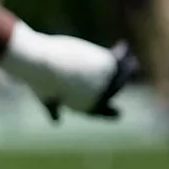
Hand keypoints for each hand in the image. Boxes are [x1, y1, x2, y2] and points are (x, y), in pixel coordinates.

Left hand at [0, 26, 139, 120]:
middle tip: (123, 78)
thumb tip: (56, 121)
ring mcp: (107, 82)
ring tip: (130, 61)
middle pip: (117, 89)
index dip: (112, 113)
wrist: (41, 64)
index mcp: (86, 108)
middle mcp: (101, 97)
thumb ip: (53, 109)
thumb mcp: (46, 98)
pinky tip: (122, 46)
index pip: (107, 114)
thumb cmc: (38, 80)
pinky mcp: (108, 65)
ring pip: (125, 73)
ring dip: (128, 67)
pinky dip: (122, 52)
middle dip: (120, 83)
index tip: (117, 113)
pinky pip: (120, 58)